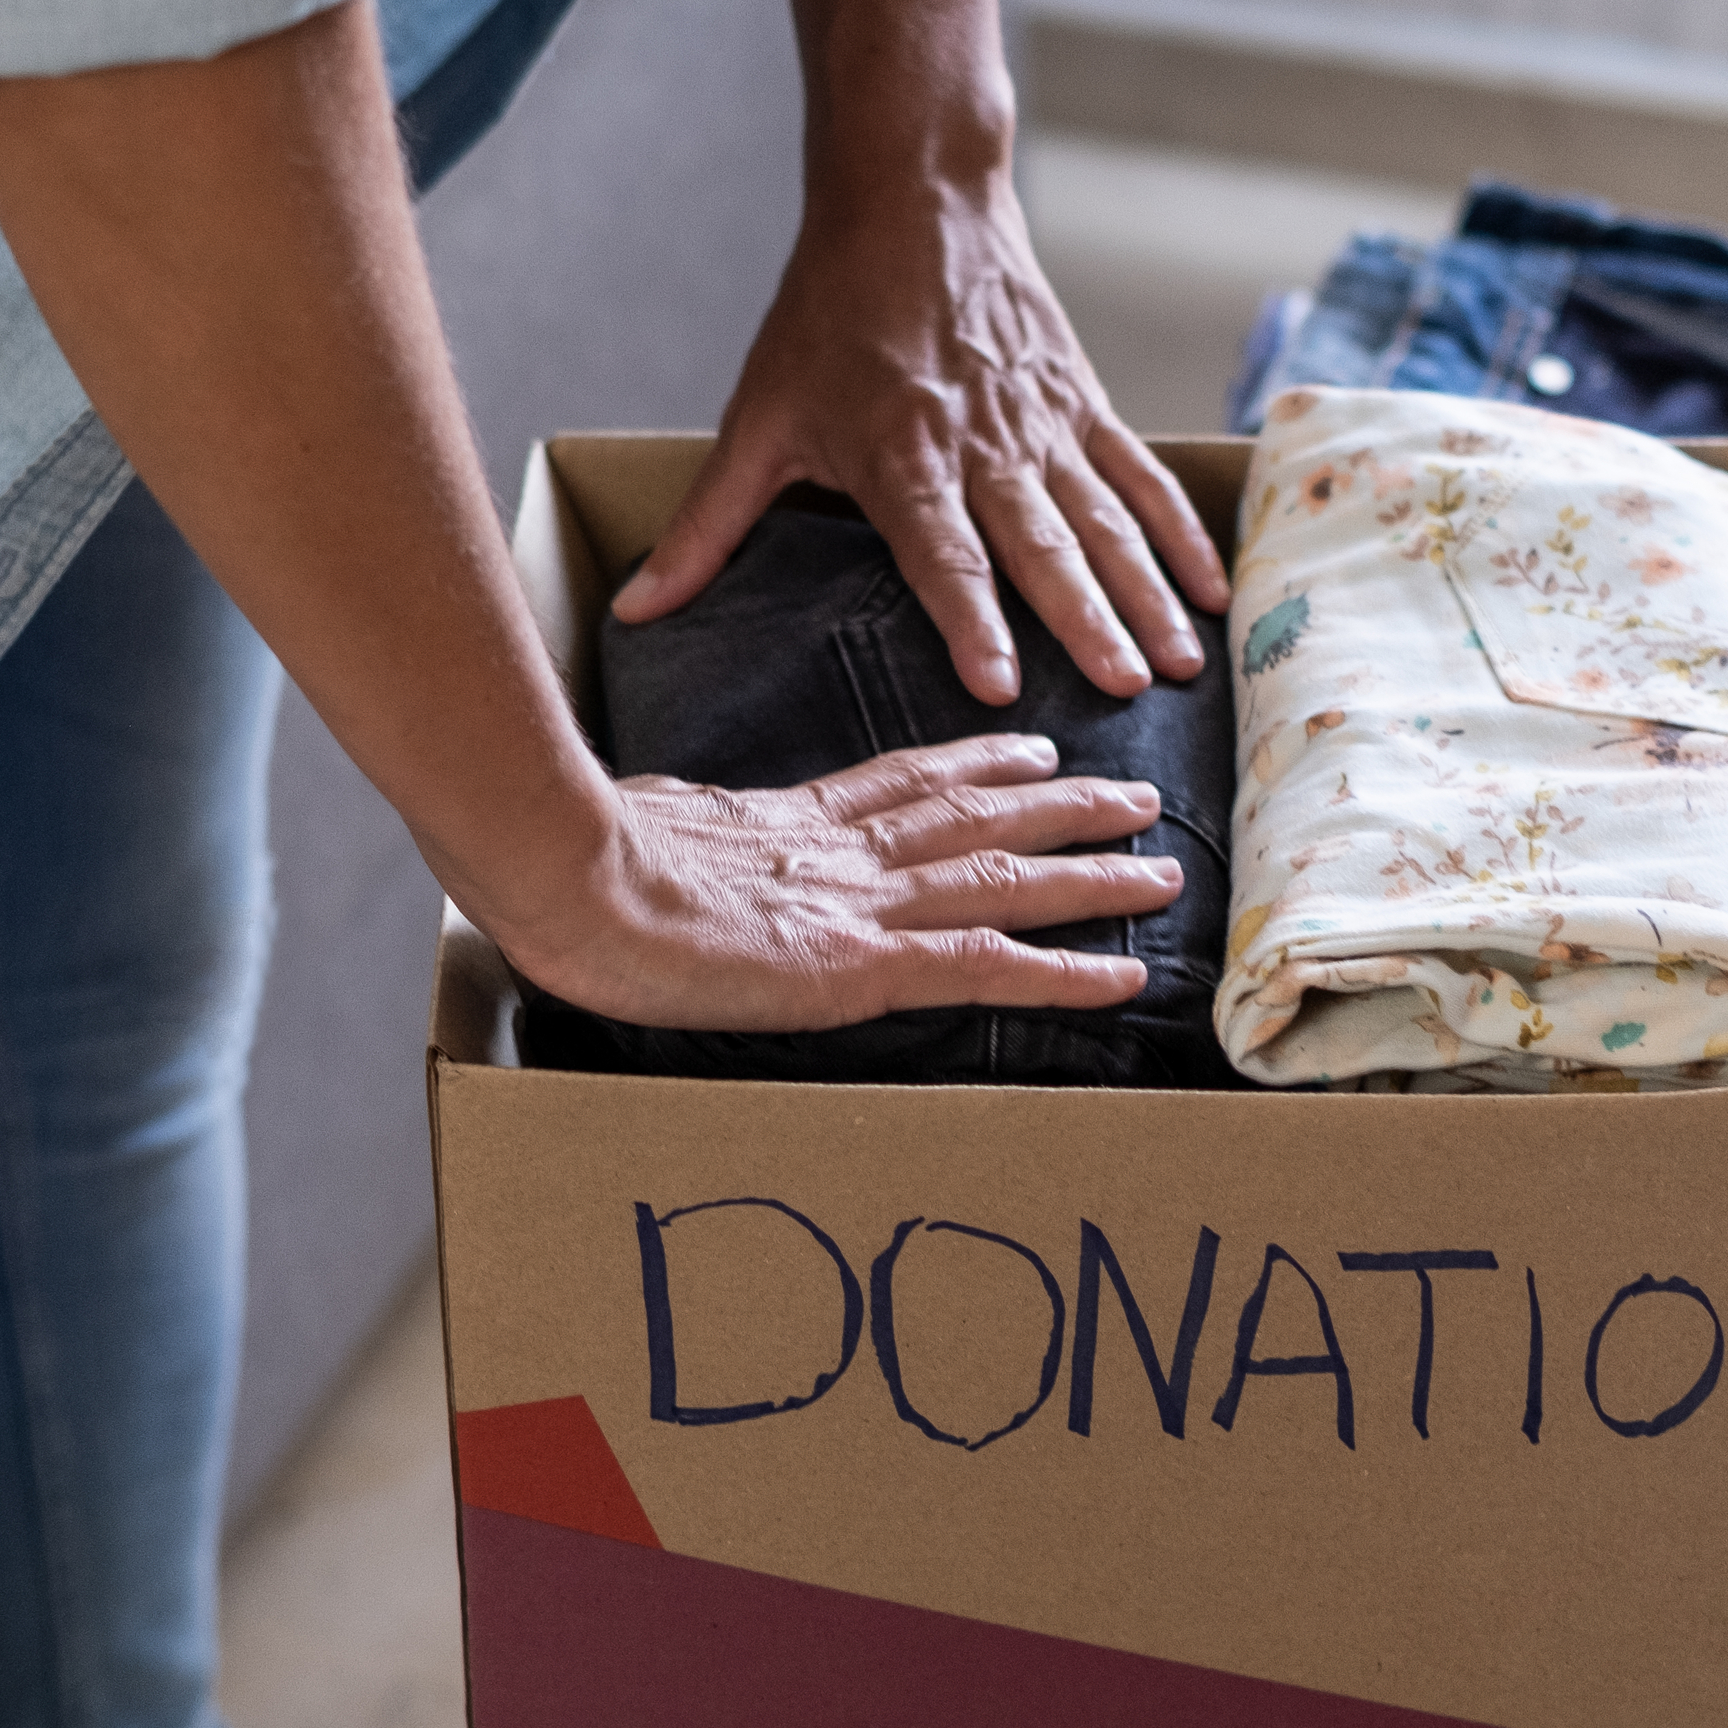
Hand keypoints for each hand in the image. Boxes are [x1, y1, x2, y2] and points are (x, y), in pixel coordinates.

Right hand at [466, 734, 1183, 1030]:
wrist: (566, 875)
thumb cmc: (568, 857)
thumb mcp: (630, 828)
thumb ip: (668, 832)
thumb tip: (646, 834)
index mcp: (784, 822)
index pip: (900, 784)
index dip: (972, 766)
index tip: (1027, 752)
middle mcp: (839, 853)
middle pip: (974, 819)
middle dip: (1063, 808)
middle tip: (1135, 794)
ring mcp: (857, 906)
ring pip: (1004, 881)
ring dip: (1091, 875)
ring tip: (1161, 870)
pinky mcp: (861, 967)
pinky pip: (986, 967)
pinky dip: (1063, 970)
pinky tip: (1124, 975)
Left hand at [606, 179, 1231, 706]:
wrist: (913, 198)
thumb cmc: (827, 316)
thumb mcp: (758, 418)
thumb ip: (708, 525)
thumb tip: (638, 611)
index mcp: (899, 456)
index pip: (940, 551)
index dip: (969, 616)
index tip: (1003, 682)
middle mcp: (982, 445)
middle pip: (1041, 543)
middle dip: (1086, 620)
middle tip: (1126, 688)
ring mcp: (1043, 423)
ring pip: (1104, 519)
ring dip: (1146, 592)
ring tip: (1179, 663)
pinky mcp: (1082, 402)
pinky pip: (1139, 477)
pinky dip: (1180, 534)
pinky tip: (1212, 591)